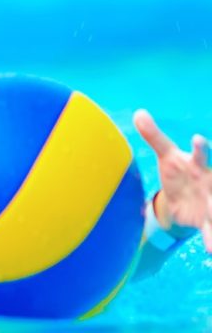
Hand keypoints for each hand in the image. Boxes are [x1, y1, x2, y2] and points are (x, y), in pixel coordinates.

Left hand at [134, 109, 211, 252]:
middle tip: (211, 180)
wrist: (184, 199)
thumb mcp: (166, 155)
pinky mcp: (206, 220)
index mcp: (198, 165)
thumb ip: (153, 135)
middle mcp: (209, 182)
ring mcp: (210, 201)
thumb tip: (138, 112)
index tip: (196, 139)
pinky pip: (210, 231)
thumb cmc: (178, 172)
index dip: (200, 147)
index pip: (201, 154)